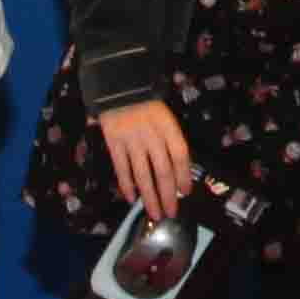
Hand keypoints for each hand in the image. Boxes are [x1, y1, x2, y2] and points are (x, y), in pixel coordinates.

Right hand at [100, 97, 195, 214]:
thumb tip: (178, 169)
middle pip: (163, 170)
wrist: (118, 85)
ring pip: (143, 174)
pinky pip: (121, 168)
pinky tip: (131, 198)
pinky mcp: (114, 142)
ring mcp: (131, 140)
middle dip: (168, 194)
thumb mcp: (164, 115)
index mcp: (167, 126)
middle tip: (171, 212)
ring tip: (155, 213)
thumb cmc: (145, 101)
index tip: (186, 192)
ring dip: (150, 196)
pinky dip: (126, 185)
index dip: (184, 175)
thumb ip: (170, 138)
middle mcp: (151, 135)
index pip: (180, 154)